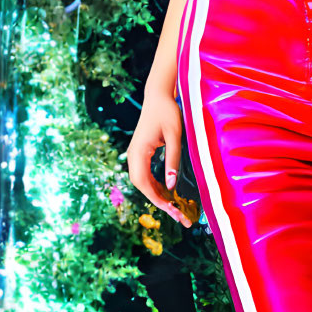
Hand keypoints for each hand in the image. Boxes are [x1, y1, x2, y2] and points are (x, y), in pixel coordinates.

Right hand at [126, 89, 193, 227]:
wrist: (158, 96)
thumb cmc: (168, 112)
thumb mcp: (175, 136)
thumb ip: (173, 160)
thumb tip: (171, 186)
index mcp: (138, 152)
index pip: (143, 183)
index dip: (156, 199)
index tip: (171, 210)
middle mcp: (133, 155)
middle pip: (141, 186)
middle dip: (158, 202)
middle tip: (179, 215)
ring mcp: (136, 155)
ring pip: (142, 182)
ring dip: (157, 195)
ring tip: (175, 208)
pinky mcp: (141, 153)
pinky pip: (145, 174)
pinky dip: (156, 185)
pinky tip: (168, 192)